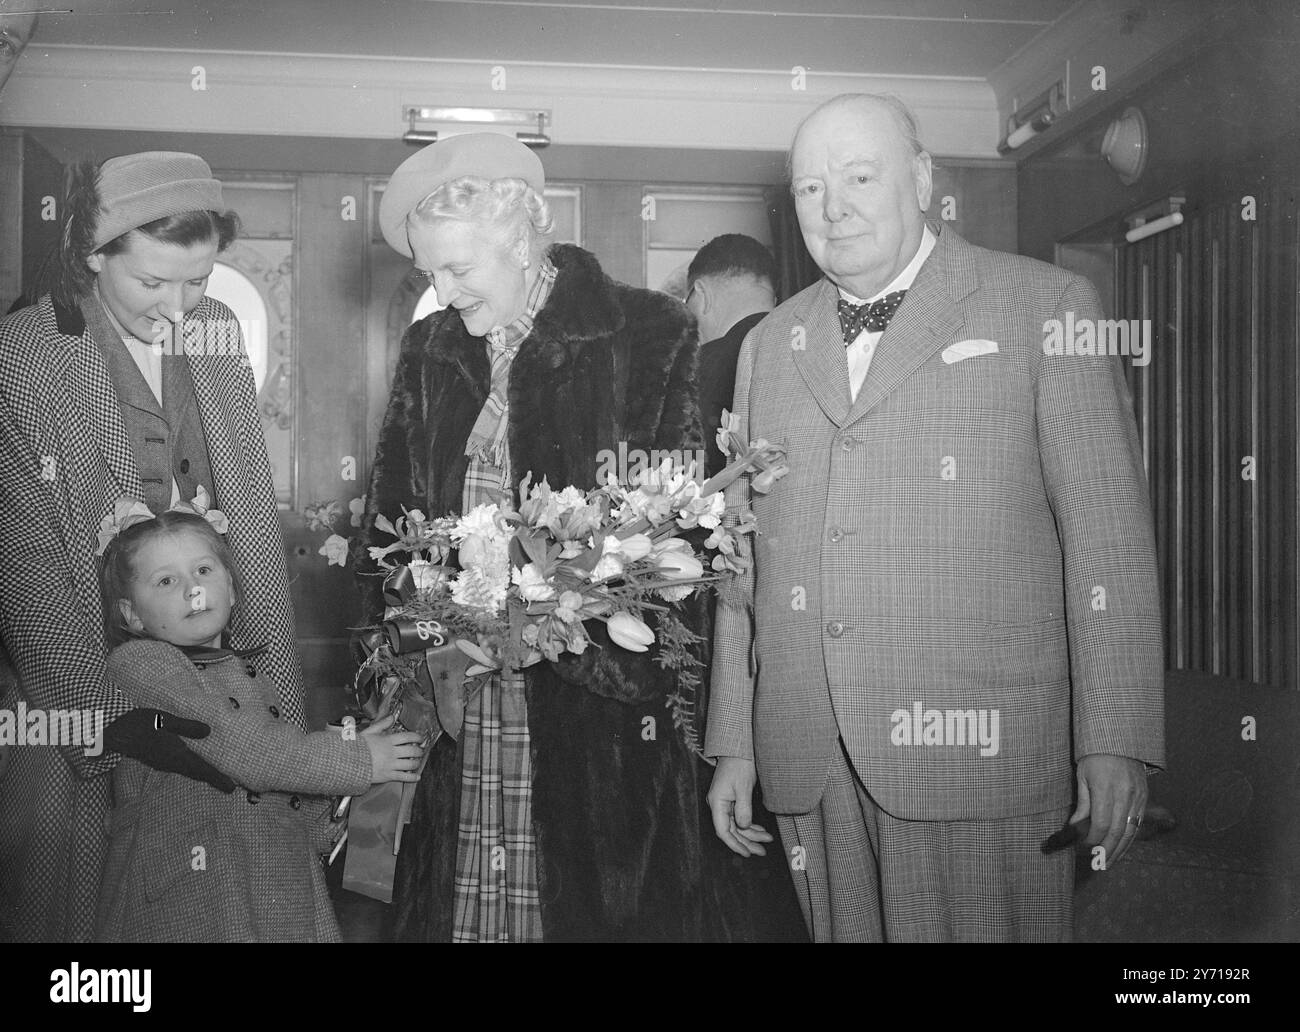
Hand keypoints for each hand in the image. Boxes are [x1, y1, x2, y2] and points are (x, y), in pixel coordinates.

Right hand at [103, 707, 235, 792]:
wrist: (112, 732)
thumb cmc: (138, 723)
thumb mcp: (164, 720)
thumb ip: (186, 726)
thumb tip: (207, 731)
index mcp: (174, 754)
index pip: (200, 768)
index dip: (217, 778)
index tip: (231, 788)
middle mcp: (170, 763)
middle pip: (196, 773)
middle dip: (213, 779)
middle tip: (230, 786)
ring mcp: (163, 763)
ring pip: (188, 771)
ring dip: (203, 775)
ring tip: (218, 777)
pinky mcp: (158, 759)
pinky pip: (181, 767)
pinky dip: (193, 769)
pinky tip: (197, 765)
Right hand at [361, 712, 425, 783]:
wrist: (347, 763)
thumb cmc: (356, 748)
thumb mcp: (368, 732)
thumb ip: (382, 724)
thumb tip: (391, 717)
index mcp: (388, 741)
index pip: (408, 737)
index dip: (417, 737)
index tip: (420, 738)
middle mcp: (392, 752)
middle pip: (413, 751)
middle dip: (419, 751)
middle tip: (420, 751)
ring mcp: (391, 765)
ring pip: (411, 764)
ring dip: (417, 763)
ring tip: (417, 761)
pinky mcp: (388, 776)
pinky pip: (404, 777)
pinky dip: (413, 777)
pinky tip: (416, 777)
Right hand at [707, 756, 773, 857]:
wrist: (738, 747)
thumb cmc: (739, 763)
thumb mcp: (743, 786)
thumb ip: (743, 808)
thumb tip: (744, 827)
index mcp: (717, 802)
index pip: (723, 831)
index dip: (735, 844)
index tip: (747, 853)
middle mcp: (718, 804)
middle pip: (731, 830)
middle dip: (747, 842)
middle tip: (762, 851)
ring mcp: (725, 802)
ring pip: (737, 825)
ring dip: (751, 834)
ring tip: (766, 840)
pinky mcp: (732, 799)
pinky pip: (739, 817)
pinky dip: (750, 825)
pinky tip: (760, 830)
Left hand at [1070, 753, 1147, 867]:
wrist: (1120, 740)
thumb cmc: (1095, 757)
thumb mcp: (1082, 776)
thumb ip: (1082, 804)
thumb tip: (1075, 827)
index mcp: (1106, 788)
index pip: (1101, 824)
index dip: (1092, 839)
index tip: (1083, 847)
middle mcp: (1124, 795)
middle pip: (1117, 832)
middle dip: (1106, 851)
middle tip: (1096, 865)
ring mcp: (1137, 797)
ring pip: (1130, 831)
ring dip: (1120, 850)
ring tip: (1108, 862)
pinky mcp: (1144, 798)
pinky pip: (1138, 824)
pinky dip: (1129, 839)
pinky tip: (1121, 848)